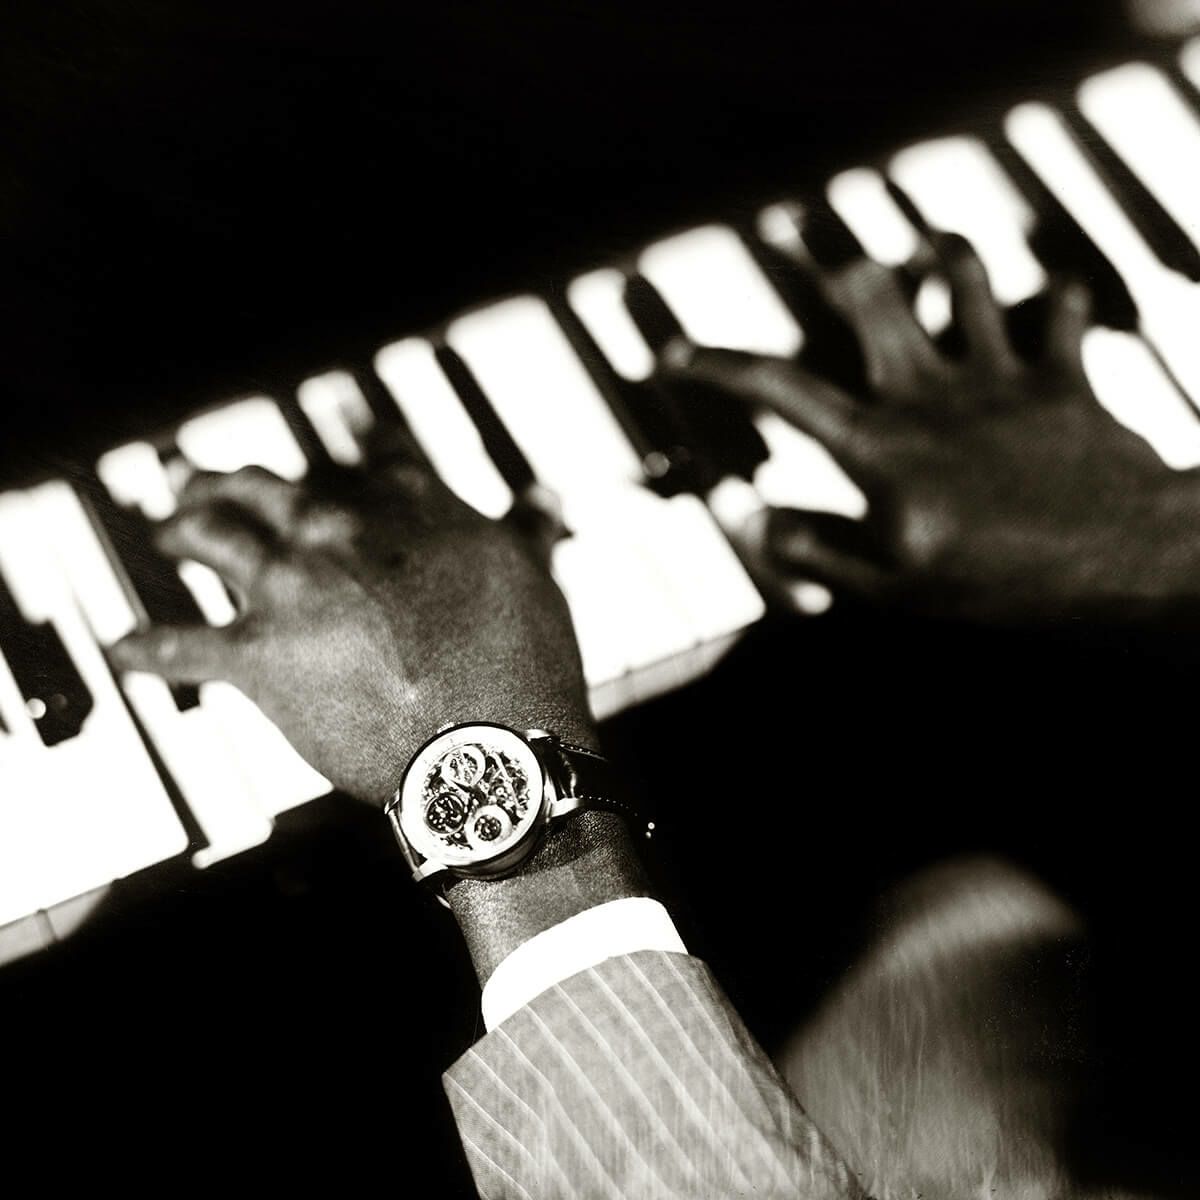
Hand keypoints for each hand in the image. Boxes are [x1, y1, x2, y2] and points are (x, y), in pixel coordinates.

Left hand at [110, 451, 593, 804]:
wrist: (491, 743)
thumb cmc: (524, 663)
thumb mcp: (535, 579)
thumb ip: (526, 531)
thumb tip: (545, 496)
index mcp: (410, 506)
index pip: (376, 455)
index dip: (358, 439)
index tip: (345, 430)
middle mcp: (340, 528)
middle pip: (264, 485)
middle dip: (230, 481)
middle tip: (206, 481)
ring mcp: (291, 585)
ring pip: (210, 535)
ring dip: (182, 528)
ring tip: (168, 530)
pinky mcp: (258, 654)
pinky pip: (179, 647)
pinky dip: (145, 648)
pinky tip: (120, 648)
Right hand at [665, 236, 1199, 624]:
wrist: (1119, 558)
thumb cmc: (997, 582)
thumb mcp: (889, 588)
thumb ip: (814, 549)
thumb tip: (754, 516)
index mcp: (878, 445)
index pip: (778, 389)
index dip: (717, 365)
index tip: (675, 354)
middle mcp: (929, 393)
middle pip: (869, 293)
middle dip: (840, 274)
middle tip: (835, 280)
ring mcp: (998, 377)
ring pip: (961, 275)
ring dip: (942, 259)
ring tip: (932, 258)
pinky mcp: (1063, 375)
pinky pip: (1059, 308)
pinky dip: (1052, 301)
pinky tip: (1049, 307)